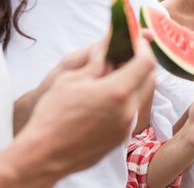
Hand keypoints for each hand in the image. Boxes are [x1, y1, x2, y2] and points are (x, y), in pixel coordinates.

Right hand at [14, 34, 155, 175]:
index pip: (146, 62)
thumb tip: (107, 46)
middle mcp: (127, 109)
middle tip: (128, 52)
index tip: (135, 38)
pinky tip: (107, 95)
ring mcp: (125, 126)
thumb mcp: (71, 78)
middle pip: (149, 78)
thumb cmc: (53, 114)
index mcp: (117, 91)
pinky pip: (130, 112)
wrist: (44, 154)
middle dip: (142, 61)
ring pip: (140, 96)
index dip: (143, 46)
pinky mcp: (119, 137)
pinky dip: (125, 98)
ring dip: (134, 80)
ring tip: (114, 72)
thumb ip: (95, 60)